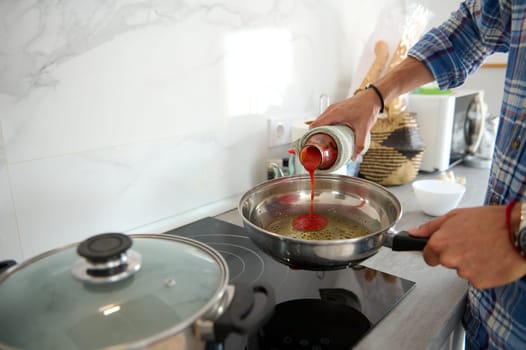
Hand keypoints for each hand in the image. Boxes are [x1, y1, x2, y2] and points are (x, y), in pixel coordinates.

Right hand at [309, 89, 380, 159]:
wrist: (372, 97)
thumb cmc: (367, 108)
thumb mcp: (364, 128)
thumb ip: (359, 144)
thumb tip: (355, 157)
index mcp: (334, 114)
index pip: (315, 125)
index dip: (311, 135)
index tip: (312, 145)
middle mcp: (331, 110)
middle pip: (316, 124)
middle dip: (315, 135)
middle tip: (319, 146)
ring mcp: (333, 108)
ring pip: (320, 121)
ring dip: (320, 130)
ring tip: (323, 141)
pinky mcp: (336, 108)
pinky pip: (325, 118)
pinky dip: (324, 126)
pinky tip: (330, 133)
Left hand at [409, 206, 525, 288]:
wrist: (519, 231)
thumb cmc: (490, 221)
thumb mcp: (456, 216)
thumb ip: (431, 227)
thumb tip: (413, 232)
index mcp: (440, 243)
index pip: (427, 256)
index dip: (437, 251)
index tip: (447, 248)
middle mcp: (449, 259)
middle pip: (446, 262)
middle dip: (456, 255)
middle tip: (472, 243)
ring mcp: (464, 272)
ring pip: (463, 271)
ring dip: (471, 263)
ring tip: (485, 248)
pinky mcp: (480, 282)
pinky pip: (477, 279)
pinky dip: (484, 272)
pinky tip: (492, 259)